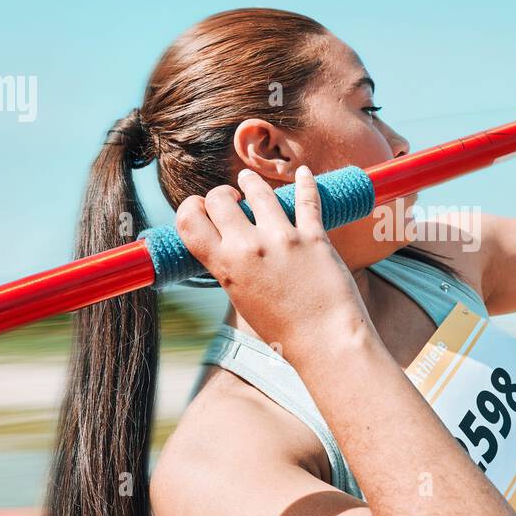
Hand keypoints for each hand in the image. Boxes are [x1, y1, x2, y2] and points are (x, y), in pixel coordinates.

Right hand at [174, 166, 375, 354]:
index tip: (202, 209)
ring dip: (251, 183)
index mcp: (225, 267)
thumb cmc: (284, 331)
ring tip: (249, 182)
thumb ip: (232, 269)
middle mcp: (250, 248)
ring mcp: (283, 239)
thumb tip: (227, 245)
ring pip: (259, 190)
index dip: (191, 208)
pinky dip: (305, 182)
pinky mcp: (314, 236)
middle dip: (221, 195)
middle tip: (231, 201)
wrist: (326, 343)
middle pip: (220, 199)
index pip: (189, 220)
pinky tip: (304, 173)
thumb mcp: (243, 300)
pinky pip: (307, 198)